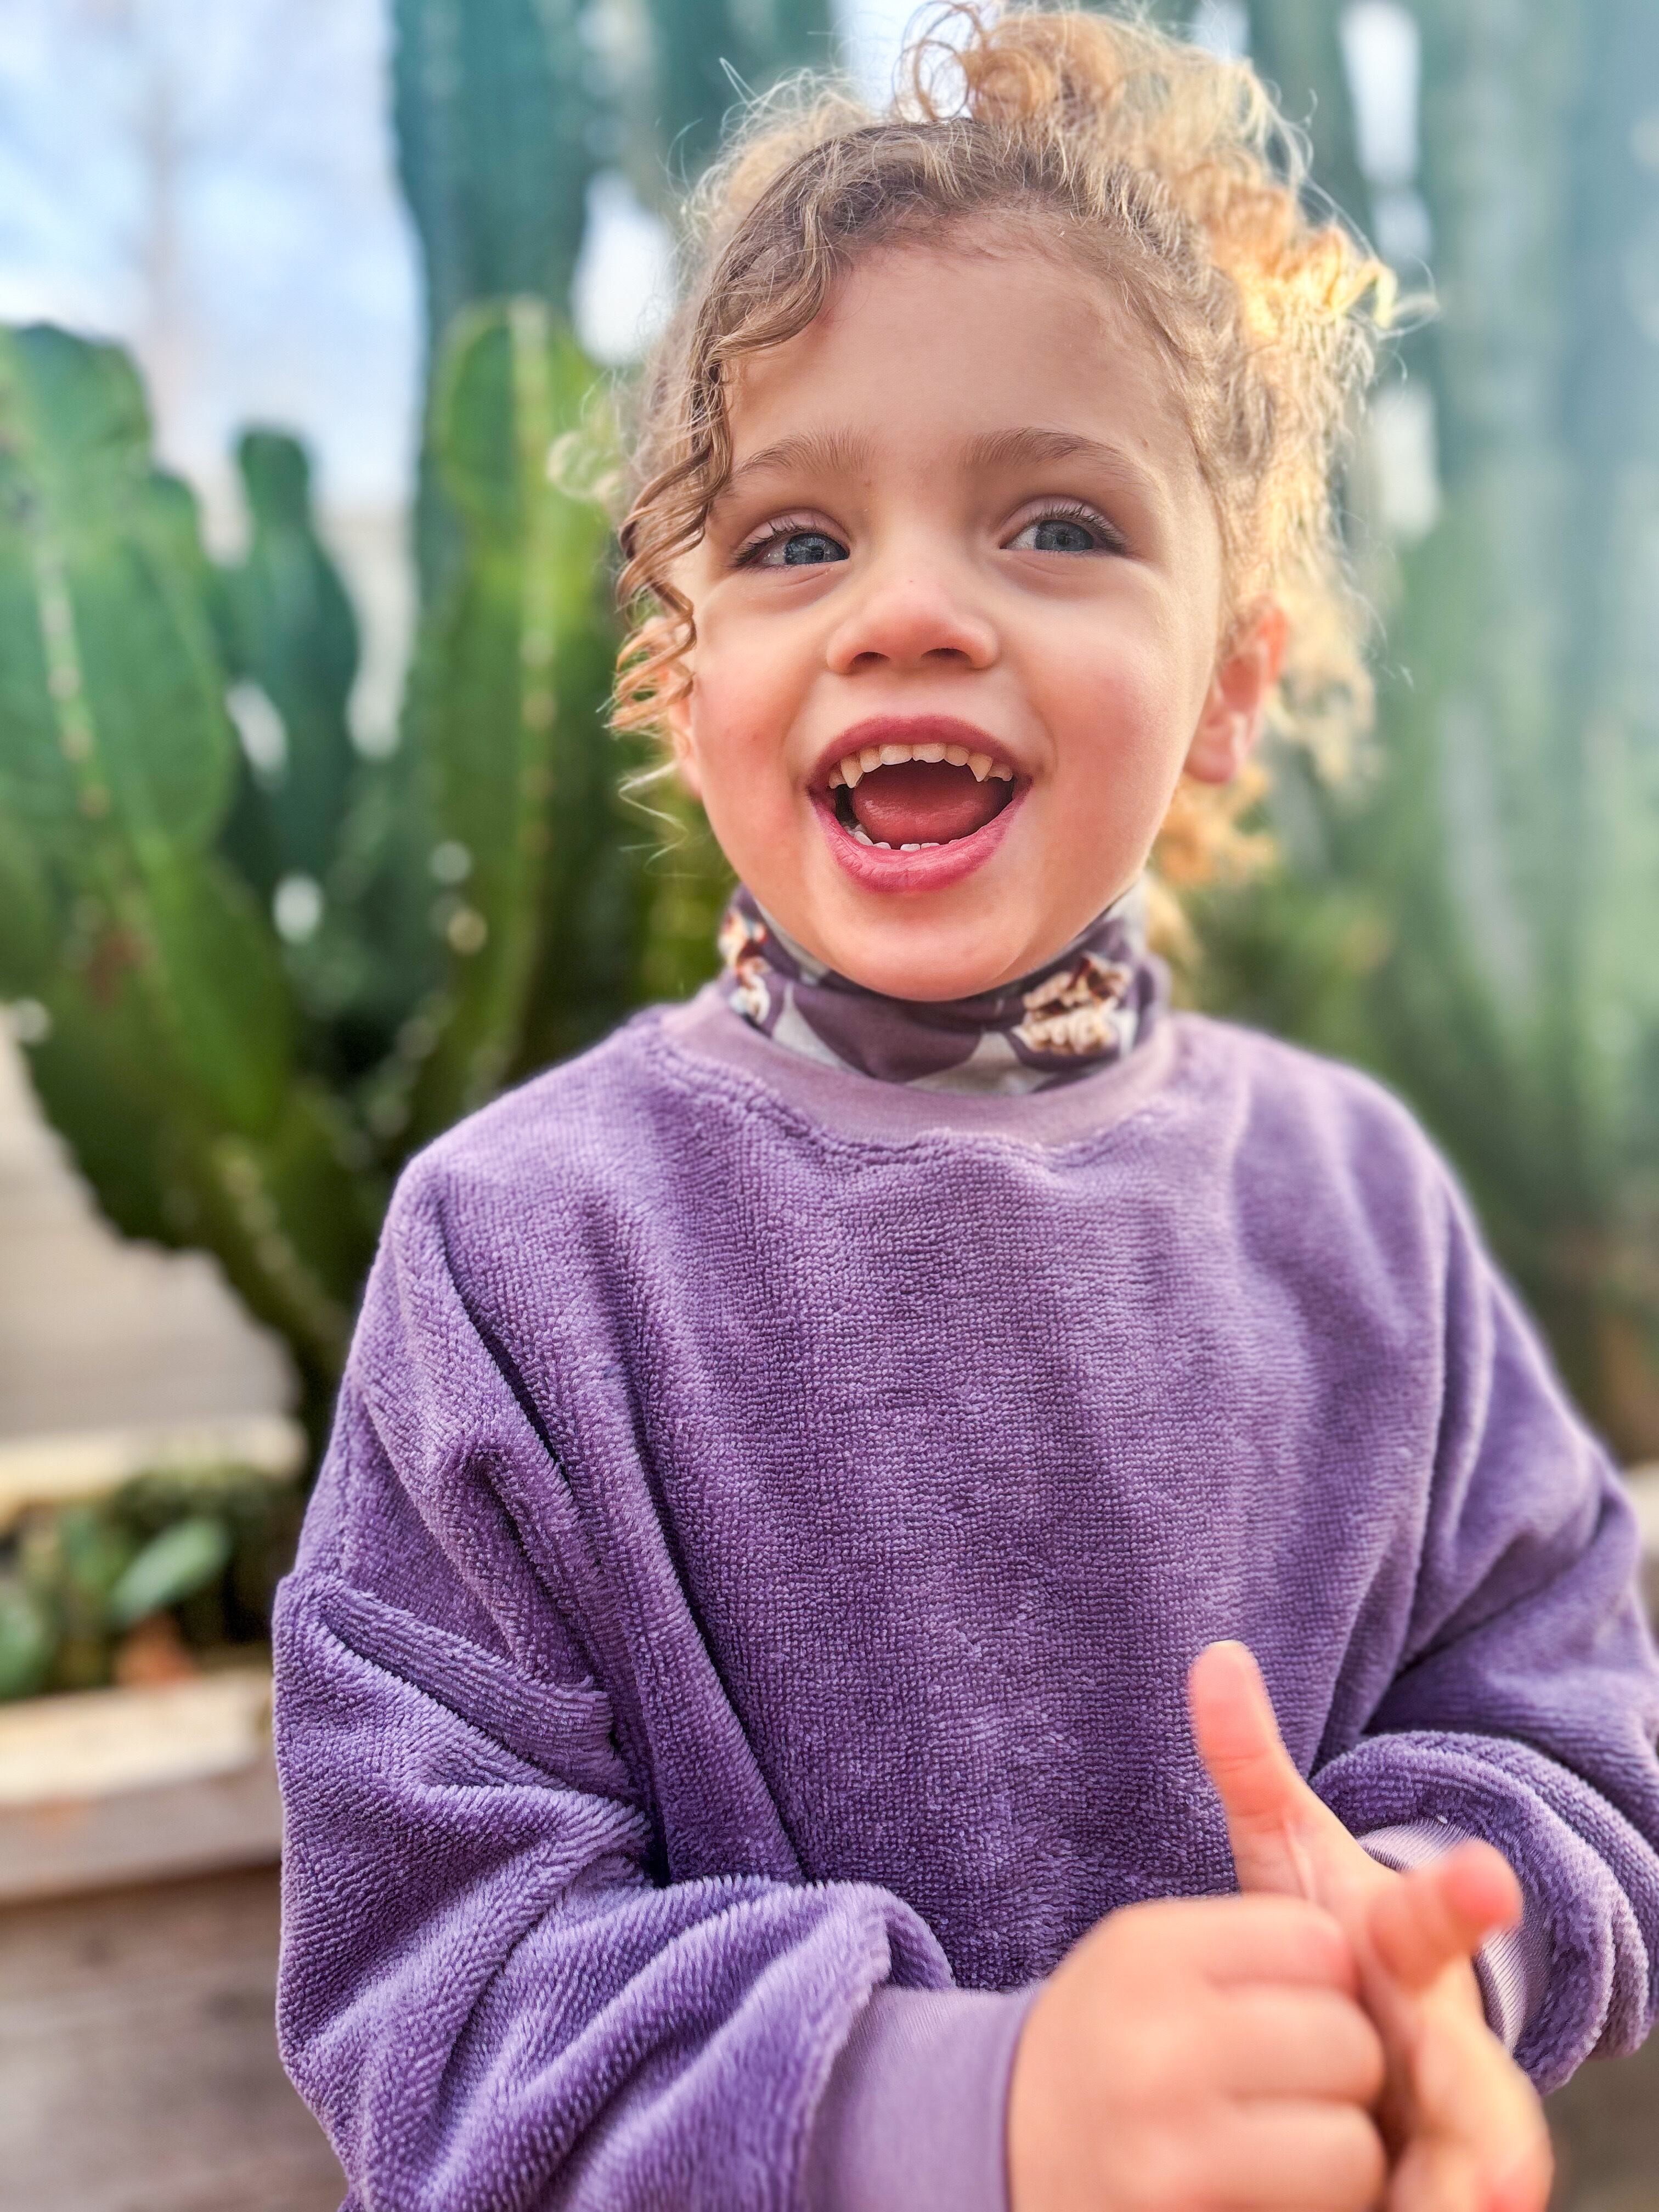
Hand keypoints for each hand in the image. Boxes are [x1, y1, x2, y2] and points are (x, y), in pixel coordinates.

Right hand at [1005, 1891, 1386, 2211]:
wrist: (994, 2146)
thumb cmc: (1107, 2044)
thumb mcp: (1146, 1957)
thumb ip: (1254, 1940)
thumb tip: (1396, 1931)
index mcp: (1147, 1954)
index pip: (1321, 1943)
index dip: (1327, 1978)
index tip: (1286, 2001)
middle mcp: (1154, 2046)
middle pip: (1349, 2044)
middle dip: (1343, 2069)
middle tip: (1290, 2084)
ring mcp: (1168, 2152)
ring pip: (1351, 2150)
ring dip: (1338, 2157)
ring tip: (1282, 2148)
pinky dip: (1308, 2207)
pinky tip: (1258, 2192)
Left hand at [1188, 1639, 1552, 2211]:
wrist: (1356, 2018)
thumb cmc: (1324, 1937)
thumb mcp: (1286, 1851)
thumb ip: (1253, 1766)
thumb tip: (1214, 1657)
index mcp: (1404, 1944)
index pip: (1437, 1915)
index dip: (1462, 1897)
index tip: (1485, 1876)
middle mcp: (1439, 2036)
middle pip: (1470, 2068)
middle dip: (1479, 2098)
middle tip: (1491, 2149)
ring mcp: (1440, 2116)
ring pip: (1473, 2153)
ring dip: (1474, 2179)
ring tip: (1471, 2200)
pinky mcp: (1421, 2174)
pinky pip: (1430, 2203)